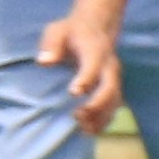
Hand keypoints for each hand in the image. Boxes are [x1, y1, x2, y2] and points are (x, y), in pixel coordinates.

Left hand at [31, 3, 127, 129]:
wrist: (96, 27)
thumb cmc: (71, 32)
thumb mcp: (57, 30)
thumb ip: (51, 45)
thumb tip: (44, 62)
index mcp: (95, 50)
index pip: (93, 65)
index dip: (86, 79)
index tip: (73, 92)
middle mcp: (109, 65)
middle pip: (110, 87)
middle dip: (97, 104)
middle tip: (77, 115)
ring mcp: (114, 78)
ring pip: (115, 101)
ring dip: (101, 117)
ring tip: (83, 128)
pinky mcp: (114, 88)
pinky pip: (114, 107)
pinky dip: (104, 120)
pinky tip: (89, 131)